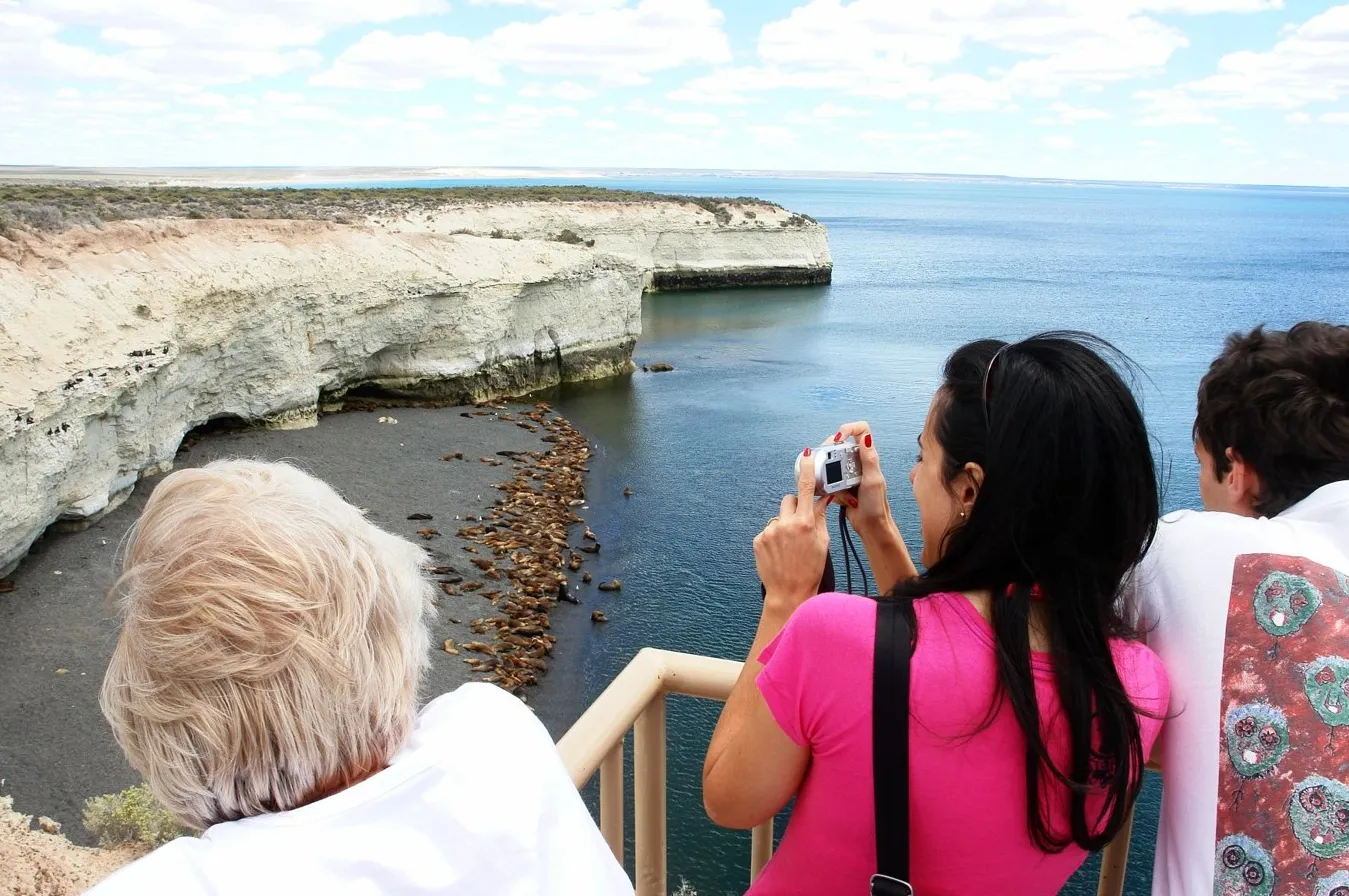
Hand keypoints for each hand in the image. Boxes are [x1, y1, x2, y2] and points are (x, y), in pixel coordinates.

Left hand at [754, 446, 832, 612]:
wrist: (790, 593)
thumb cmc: (810, 570)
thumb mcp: (823, 543)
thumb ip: (820, 518)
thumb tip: (822, 499)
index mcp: (805, 523)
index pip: (806, 489)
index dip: (807, 469)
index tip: (808, 455)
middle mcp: (786, 524)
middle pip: (789, 501)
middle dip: (795, 508)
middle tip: (800, 525)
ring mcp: (770, 531)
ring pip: (778, 517)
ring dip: (784, 525)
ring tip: (789, 547)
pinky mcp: (758, 540)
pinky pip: (768, 530)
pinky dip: (774, 537)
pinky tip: (779, 552)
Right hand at [830, 421, 894, 537]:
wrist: (870, 526)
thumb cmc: (876, 505)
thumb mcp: (873, 480)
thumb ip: (869, 458)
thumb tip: (865, 436)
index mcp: (869, 456)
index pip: (861, 430)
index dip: (847, 428)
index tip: (838, 438)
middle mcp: (858, 461)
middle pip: (839, 445)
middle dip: (831, 455)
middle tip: (830, 466)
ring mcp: (848, 473)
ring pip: (830, 463)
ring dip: (831, 478)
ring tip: (839, 490)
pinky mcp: (840, 484)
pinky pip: (828, 480)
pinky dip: (830, 489)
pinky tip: (838, 498)